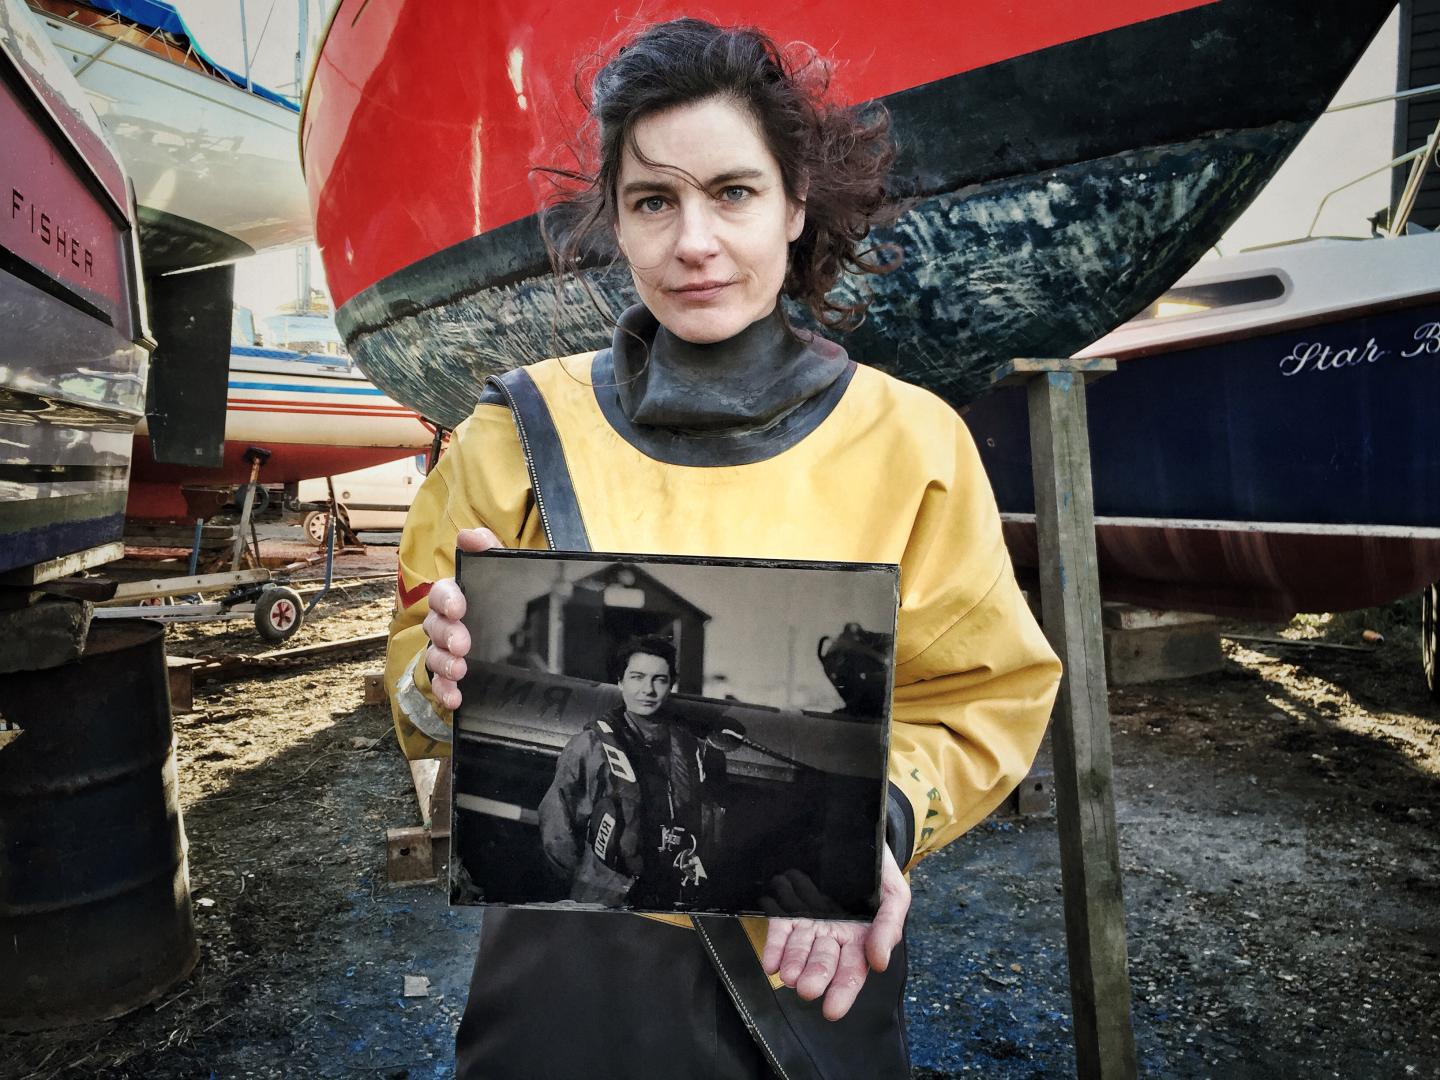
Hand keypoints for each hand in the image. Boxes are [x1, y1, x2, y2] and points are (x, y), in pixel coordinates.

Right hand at [421, 527, 502, 708]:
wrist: (533, 634)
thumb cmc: (510, 595)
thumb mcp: (506, 569)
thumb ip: (489, 549)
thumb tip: (469, 535)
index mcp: (458, 595)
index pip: (443, 592)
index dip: (447, 599)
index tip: (459, 609)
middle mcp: (446, 621)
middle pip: (434, 626)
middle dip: (446, 635)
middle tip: (462, 644)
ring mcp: (447, 649)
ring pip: (434, 655)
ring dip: (443, 664)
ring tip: (459, 670)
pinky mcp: (453, 673)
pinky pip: (441, 683)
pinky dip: (444, 691)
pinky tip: (455, 700)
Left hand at [760, 845, 909, 1020]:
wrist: (855, 832)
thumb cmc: (878, 869)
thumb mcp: (895, 894)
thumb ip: (889, 927)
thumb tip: (880, 963)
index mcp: (861, 938)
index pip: (851, 972)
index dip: (842, 991)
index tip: (832, 1009)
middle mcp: (833, 935)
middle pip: (824, 963)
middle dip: (815, 977)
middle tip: (807, 988)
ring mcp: (810, 921)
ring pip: (801, 948)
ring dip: (794, 964)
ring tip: (789, 976)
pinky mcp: (789, 906)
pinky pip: (781, 929)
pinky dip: (775, 947)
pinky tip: (771, 963)